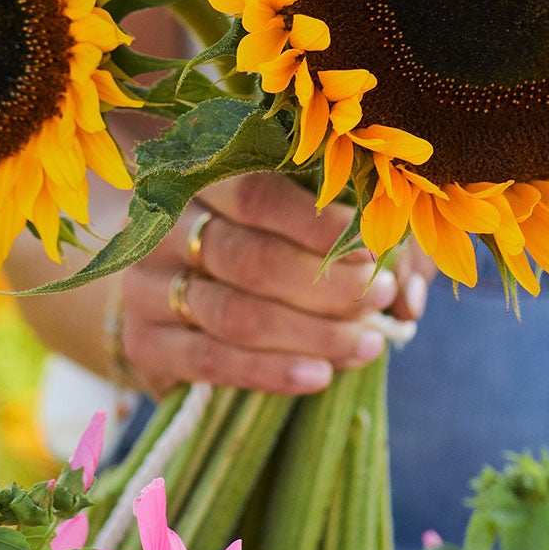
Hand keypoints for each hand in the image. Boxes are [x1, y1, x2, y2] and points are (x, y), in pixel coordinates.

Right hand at [118, 175, 431, 398]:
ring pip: (235, 314)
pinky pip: (212, 361)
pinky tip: (320, 375)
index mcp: (199, 174)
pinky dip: (272, 372)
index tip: (372, 250)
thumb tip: (404, 274)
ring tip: (367, 343)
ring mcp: (146, 285)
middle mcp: (165, 226)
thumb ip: (337, 226)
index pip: (256, 192)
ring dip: (310, 333)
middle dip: (324, 284)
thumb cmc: (249, 232)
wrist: (169, 277)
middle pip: (249, 257)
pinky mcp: (145, 342)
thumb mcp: (282, 209)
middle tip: (380, 297)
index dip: (317, 223)